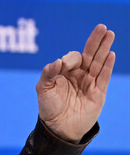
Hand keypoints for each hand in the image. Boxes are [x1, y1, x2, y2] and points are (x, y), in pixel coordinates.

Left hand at [36, 24, 114, 142]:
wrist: (58, 128)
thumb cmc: (49, 107)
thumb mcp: (43, 88)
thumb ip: (48, 73)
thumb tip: (58, 61)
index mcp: (65, 72)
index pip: (72, 58)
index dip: (69, 59)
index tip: (63, 66)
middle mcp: (79, 75)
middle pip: (89, 54)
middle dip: (95, 40)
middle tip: (102, 27)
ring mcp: (89, 83)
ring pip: (98, 62)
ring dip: (104, 48)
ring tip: (110, 33)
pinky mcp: (98, 93)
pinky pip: (103, 77)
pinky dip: (107, 65)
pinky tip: (110, 54)